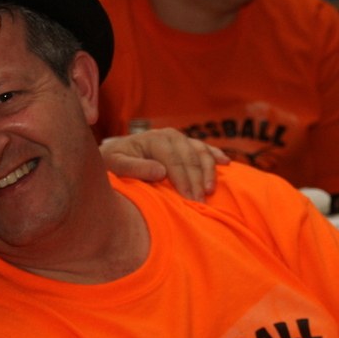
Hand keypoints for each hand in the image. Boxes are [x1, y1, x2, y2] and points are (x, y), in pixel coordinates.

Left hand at [101, 128, 228, 201]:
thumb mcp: (114, 164)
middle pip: (190, 158)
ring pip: (201, 153)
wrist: (113, 152)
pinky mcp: (186, 144)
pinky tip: (226, 164)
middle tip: (200, 202)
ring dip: (208, 171)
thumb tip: (161, 171)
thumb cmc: (112, 161)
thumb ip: (134, 167)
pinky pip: (205, 148)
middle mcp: (169, 135)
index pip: (173, 160)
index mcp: (153, 139)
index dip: (183, 180)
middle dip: (196, 180)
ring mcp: (180, 138)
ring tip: (210, 191)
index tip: (189, 200)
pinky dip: (215, 156)